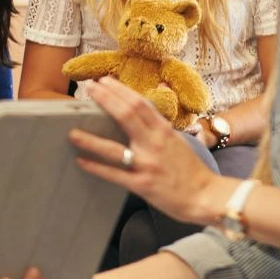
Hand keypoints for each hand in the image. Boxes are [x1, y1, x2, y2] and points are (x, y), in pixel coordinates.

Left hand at [69, 77, 217, 225]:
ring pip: (114, 149)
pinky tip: (81, 161)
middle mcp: (155, 144)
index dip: (120, 91)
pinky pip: (115, 175)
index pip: (139, 104)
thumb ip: (159, 122)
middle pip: (127, 116)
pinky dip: (97, 168)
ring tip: (72, 131)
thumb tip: (155, 96)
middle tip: (87, 90)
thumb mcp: (178, 140)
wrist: (207, 197)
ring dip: (91, 140)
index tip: (103, 81)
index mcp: (164, 132)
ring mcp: (147, 165)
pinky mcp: (142, 185)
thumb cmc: (190, 169)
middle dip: (105, 100)